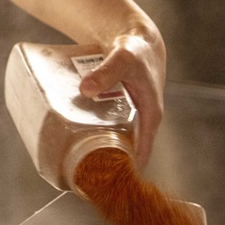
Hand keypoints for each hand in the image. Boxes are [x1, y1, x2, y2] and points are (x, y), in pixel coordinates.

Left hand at [78, 30, 165, 167]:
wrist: (138, 41)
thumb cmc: (137, 52)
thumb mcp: (123, 60)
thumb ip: (106, 72)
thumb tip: (86, 90)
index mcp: (150, 117)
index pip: (141, 154)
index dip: (126, 170)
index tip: (105, 183)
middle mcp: (142, 121)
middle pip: (126, 152)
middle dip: (107, 165)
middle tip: (82, 176)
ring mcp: (131, 118)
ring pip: (116, 142)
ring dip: (99, 152)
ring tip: (74, 163)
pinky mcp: (120, 112)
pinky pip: (109, 130)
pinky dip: (96, 136)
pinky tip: (75, 140)